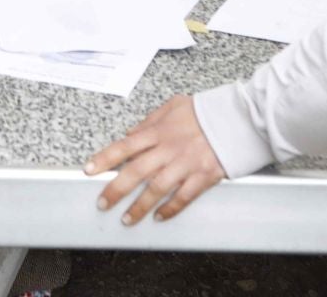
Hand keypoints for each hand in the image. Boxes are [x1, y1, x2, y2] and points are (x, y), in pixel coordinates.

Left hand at [86, 95, 226, 224]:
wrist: (237, 117)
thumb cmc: (204, 111)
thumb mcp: (172, 106)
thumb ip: (149, 121)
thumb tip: (130, 134)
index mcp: (159, 131)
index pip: (125, 146)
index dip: (105, 159)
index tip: (89, 170)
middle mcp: (169, 149)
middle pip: (136, 172)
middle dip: (116, 189)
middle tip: (102, 203)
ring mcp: (186, 164)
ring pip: (157, 189)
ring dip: (139, 206)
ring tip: (126, 219)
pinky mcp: (203, 176)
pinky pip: (183, 197)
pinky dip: (170, 209)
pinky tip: (159, 217)